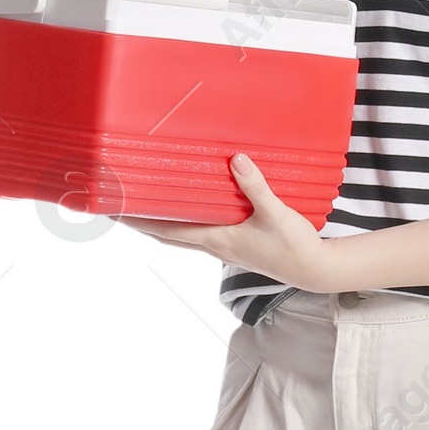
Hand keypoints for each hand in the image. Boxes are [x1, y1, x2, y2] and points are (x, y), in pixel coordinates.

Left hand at [116, 155, 336, 288]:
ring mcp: (224, 247)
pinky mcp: (235, 245)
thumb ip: (255, 186)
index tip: (115, 212)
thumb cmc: (293, 246)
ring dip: (162, 222)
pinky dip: (185, 222)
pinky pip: (200, 232)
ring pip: (182, 234)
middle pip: (167, 234)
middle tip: (120, 205)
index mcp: (216, 239)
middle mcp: (214, 246)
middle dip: (142, 222)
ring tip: (146, 204)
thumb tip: (236, 160)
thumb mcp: (275, 213)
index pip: (167, 229)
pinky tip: (190, 208)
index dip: (139, 221)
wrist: (312, 269)